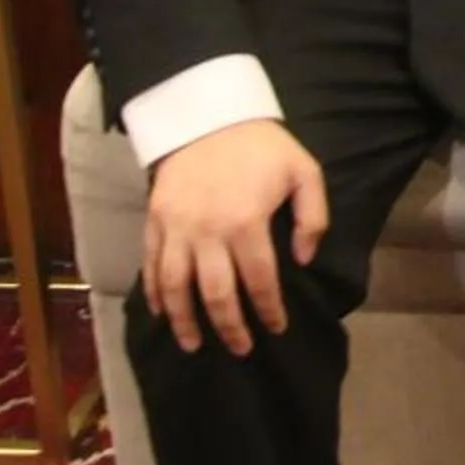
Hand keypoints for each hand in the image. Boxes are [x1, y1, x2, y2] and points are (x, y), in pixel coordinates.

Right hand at [142, 119, 327, 356]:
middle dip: (229, 327)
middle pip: (216, 293)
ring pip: (176, 287)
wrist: (208, 115)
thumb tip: (304, 259)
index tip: (277, 329)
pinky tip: (162, 312)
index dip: (269, 309)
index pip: (260, 280)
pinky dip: (155, 293)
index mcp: (247, 222)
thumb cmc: (262, 146)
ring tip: (193, 344)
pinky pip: (151, 265)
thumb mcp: (304, 171)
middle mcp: (207, 232)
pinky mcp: (154, 222)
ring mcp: (176, 229)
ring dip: (184, 320)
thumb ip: (313, 217)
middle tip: (241, 349)